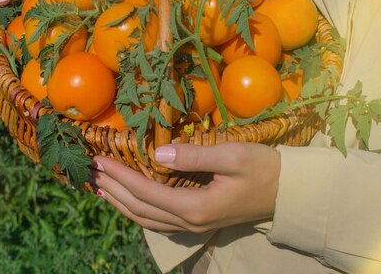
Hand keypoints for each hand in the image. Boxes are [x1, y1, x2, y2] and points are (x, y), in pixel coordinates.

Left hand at [90, 142, 280, 235]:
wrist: (288, 192)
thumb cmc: (263, 169)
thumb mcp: (231, 156)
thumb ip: (193, 156)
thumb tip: (157, 155)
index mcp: (195, 207)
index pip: (145, 191)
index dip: (120, 176)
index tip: (100, 160)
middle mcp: (189, 222)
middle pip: (139, 209)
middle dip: (114, 189)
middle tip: (92, 171)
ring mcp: (193, 225)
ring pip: (146, 219)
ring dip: (121, 202)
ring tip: (102, 187)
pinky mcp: (197, 221)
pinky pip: (158, 220)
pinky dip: (137, 209)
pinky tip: (129, 200)